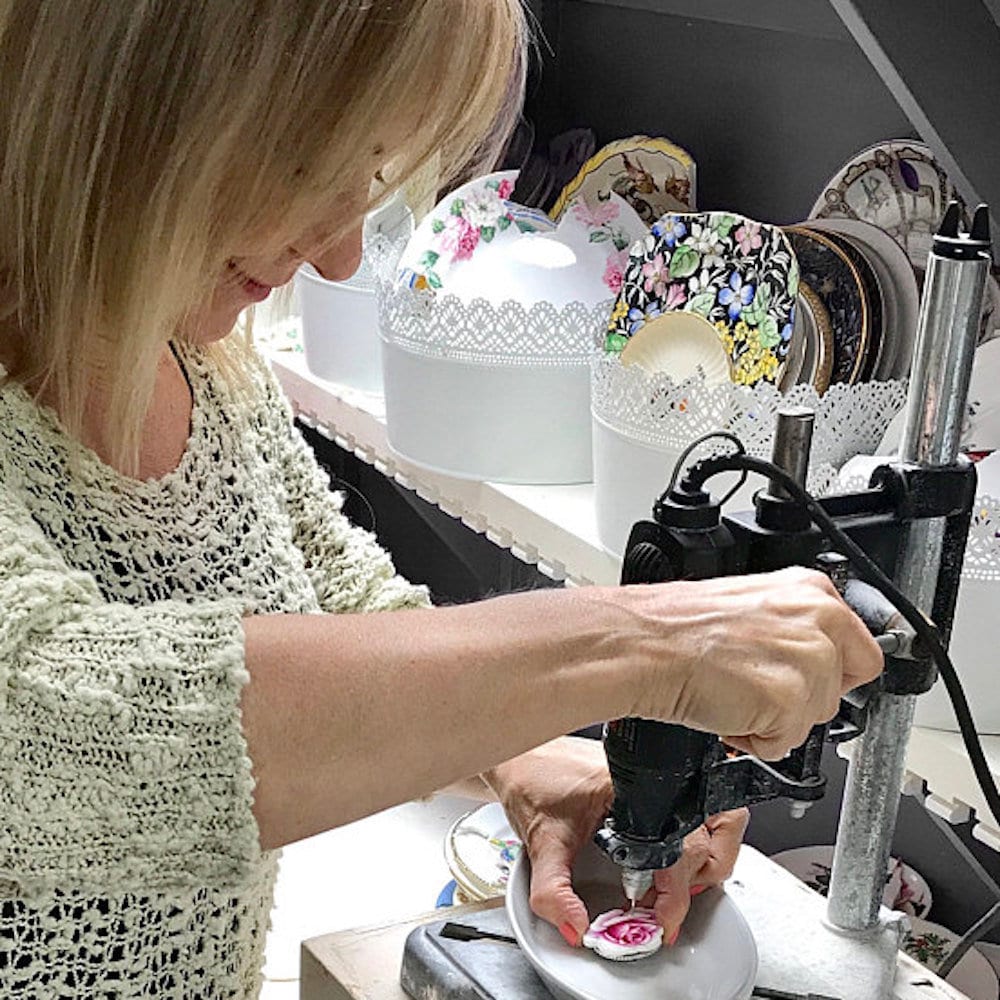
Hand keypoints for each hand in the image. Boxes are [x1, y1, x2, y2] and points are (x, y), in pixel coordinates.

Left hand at [484, 738, 746, 946]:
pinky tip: (668, 862)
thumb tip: (575, 926)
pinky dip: (699, 842)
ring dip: (708, 860)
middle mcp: (655, 779)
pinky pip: (703, 813)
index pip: (679, 845)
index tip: (661, 921)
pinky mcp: (659, 783)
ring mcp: (662, 777)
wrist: (521, 754)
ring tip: (673, 886)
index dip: (676, 892)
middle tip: (664, 907)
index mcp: (632, 788)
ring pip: (721, 821)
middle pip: (711, 836)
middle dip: (694, 881)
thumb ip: (553, 891)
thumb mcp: (540, 842)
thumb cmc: (532, 781)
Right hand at [610, 566, 881, 759]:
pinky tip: (727, 711)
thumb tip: (815, 657)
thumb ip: (793, 626)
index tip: (805, 681)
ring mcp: (809, 659)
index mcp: (810, 590)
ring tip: (733, 694)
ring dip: (775, 720)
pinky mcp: (790, 699)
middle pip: (841, 688)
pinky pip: (786, 743)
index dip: (829, 674)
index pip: (860, 649)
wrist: (643, 645)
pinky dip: (755, 739)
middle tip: (756, 687)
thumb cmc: (676, 627)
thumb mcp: (749, 604)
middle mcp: (819, 618)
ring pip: (815, 717)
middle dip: (801, 700)